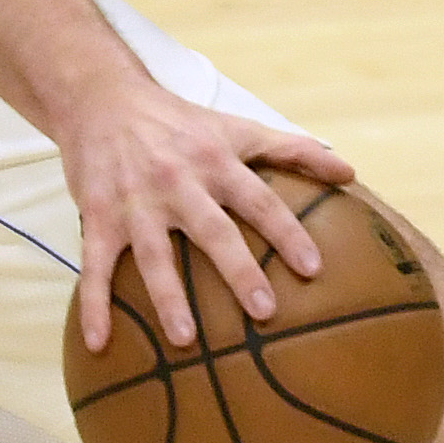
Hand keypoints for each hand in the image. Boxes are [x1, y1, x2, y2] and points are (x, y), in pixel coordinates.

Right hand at [60, 74, 357, 353]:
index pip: (260, 200)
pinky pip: (95, 266)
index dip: (286, 233)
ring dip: (168, 298)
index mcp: (217, 162)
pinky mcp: (98, 217)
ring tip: (186, 340)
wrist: (102, 99)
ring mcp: (136, 203)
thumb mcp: (238, 129)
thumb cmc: (181, 123)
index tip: (312, 268)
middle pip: (213, 232)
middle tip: (264, 311)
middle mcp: (178, 183)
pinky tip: (98, 343)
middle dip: (239, 271)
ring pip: (153, 256)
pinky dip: (94, 305)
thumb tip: (349, 172)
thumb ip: (293, 150)